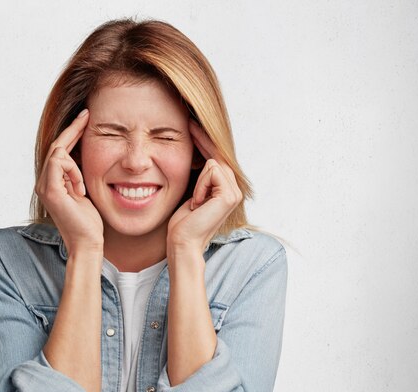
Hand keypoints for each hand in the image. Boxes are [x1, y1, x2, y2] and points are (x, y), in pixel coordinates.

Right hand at [35, 109, 103, 253]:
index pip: (59, 150)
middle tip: (87, 115)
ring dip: (75, 165)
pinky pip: (60, 163)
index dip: (72, 132)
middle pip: (56, 146)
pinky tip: (80, 189)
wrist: (87, 242)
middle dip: (72, 129)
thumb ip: (79, 174)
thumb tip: (82, 156)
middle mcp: (43, 182)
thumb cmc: (89, 222)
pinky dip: (73, 172)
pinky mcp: (50, 190)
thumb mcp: (85, 190)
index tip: (85, 117)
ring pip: (57, 153)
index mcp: (51, 182)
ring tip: (82, 187)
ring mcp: (44, 186)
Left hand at [167, 119, 242, 252]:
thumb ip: (200, 176)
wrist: (182, 242)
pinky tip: (197, 202)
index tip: (192, 123)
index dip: (205, 140)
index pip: (217, 157)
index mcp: (227, 189)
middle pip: (219, 154)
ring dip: (198, 180)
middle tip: (189, 123)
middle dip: (202, 139)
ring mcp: (235, 192)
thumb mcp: (191, 192)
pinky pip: (212, 170)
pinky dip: (200, 184)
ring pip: (214, 162)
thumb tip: (199, 155)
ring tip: (195, 201)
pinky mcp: (229, 195)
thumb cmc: (182, 222)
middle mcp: (235, 189)